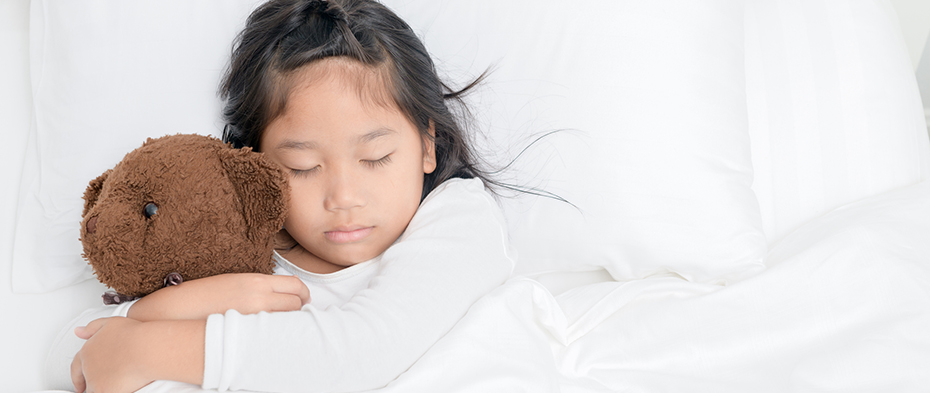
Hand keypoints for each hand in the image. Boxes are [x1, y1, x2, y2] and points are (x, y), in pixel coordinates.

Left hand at [70, 317, 150, 392]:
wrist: (146, 348)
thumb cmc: (133, 335)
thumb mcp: (110, 323)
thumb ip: (92, 328)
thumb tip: (79, 331)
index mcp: (87, 352)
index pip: (76, 368)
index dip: (78, 377)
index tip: (80, 385)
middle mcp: (88, 368)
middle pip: (86, 381)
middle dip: (92, 384)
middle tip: (101, 386)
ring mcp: (96, 381)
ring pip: (94, 390)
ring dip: (103, 389)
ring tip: (116, 386)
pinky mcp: (105, 391)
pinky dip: (113, 392)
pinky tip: (122, 390)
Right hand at [128, 273, 309, 320]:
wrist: (174, 313)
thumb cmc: (201, 296)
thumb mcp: (231, 282)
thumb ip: (255, 286)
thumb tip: (274, 294)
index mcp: (255, 280)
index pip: (294, 285)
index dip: (303, 293)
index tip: (302, 299)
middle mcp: (258, 296)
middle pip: (296, 304)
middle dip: (299, 309)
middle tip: (297, 316)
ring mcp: (253, 316)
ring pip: (287, 320)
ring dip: (289, 323)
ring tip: (284, 328)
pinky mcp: (245, 333)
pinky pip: (271, 335)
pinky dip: (276, 335)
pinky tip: (270, 338)